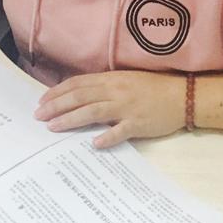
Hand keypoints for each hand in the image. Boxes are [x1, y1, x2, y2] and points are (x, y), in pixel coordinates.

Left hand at [33, 71, 186, 148]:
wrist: (183, 95)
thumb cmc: (153, 88)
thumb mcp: (126, 80)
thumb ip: (104, 87)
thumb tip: (80, 96)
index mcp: (111, 79)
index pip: (78, 84)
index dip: (57, 92)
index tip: (42, 101)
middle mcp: (116, 91)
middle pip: (80, 97)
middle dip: (56, 106)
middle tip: (38, 116)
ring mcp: (127, 107)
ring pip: (93, 112)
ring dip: (71, 119)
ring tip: (53, 127)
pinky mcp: (139, 123)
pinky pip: (120, 131)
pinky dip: (107, 137)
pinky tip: (94, 144)